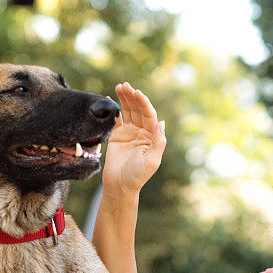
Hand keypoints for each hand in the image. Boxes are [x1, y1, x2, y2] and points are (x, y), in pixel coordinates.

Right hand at [102, 83, 165, 197]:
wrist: (120, 186)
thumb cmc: (138, 176)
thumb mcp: (152, 161)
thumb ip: (159, 142)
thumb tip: (162, 123)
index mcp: (152, 137)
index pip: (149, 115)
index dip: (144, 103)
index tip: (137, 93)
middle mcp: (142, 132)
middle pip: (138, 110)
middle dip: (132, 97)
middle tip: (125, 86)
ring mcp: (129, 133)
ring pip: (128, 111)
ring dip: (124, 99)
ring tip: (120, 86)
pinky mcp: (116, 136)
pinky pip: (116, 119)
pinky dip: (113, 109)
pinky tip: (109, 98)